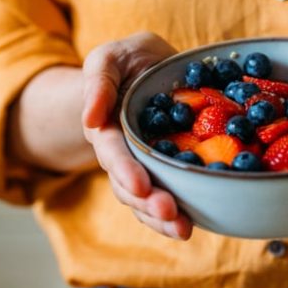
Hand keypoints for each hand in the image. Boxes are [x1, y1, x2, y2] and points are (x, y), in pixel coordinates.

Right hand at [82, 32, 192, 239]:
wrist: (152, 65)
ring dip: (163, 218)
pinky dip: (183, 211)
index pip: (113, 154)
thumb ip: (98, 81)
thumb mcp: (109, 58)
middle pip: (129, 186)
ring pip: (148, 199)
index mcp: (107, 129)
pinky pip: (173, 194)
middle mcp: (125, 154)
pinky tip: (196, 222)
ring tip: (183, 229)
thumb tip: (90, 119)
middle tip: (169, 212)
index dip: (125, 171)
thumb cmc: (127, 60)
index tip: (140, 185)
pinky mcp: (171, 169)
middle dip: (147, 202)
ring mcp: (147, 165)